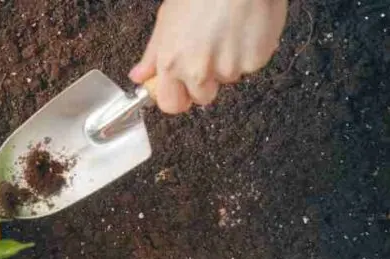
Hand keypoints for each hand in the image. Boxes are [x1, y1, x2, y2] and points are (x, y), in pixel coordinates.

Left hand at [129, 0, 287, 113]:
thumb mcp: (167, 20)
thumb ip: (153, 54)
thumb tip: (139, 75)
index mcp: (171, 63)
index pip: (170, 104)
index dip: (177, 97)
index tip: (181, 89)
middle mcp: (198, 71)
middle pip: (202, 97)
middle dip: (205, 82)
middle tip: (208, 53)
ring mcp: (228, 68)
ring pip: (227, 79)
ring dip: (227, 62)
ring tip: (226, 32)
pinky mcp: (254, 61)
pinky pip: (250, 66)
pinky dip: (248, 52)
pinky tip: (242, 30)